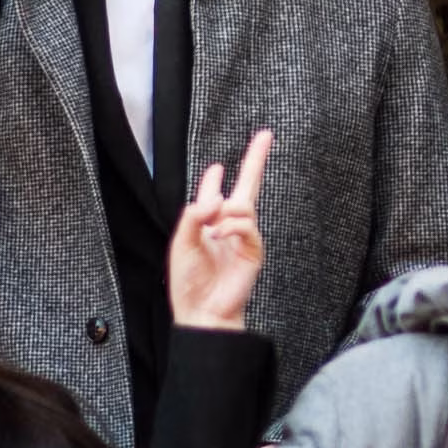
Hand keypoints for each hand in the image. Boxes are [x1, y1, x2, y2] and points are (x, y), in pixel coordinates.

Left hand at [169, 129, 272, 332]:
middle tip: (266, 136)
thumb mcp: (181, 243)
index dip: (215, 179)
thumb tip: (217, 198)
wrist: (203, 311)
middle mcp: (228, 226)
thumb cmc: (189, 282)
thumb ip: (194, 215)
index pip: (215, 194)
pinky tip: (219, 234)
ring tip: (212, 229)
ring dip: (226, 212)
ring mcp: (243, 237)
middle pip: (246, 187)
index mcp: (208, 224)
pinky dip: (232, 226)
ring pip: (242, 205)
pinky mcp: (253, 249)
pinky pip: (247, 225)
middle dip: (256, 160)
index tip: (218, 166)